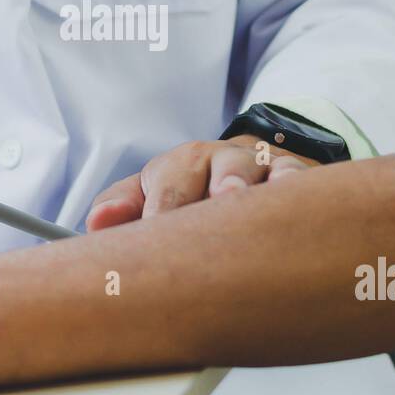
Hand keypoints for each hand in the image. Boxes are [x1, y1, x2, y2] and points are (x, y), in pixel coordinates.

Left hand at [86, 135, 315, 229]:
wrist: (246, 163)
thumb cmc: (190, 188)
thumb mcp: (152, 191)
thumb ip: (123, 206)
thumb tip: (96, 223)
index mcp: (181, 165)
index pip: (169, 189)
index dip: (163, 212)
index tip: (157, 233)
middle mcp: (221, 161)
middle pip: (218, 171)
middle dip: (214, 188)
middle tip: (215, 202)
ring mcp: (260, 168)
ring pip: (259, 172)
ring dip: (252, 185)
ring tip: (242, 199)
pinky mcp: (295, 176)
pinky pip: (297, 179)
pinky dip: (295, 188)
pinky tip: (290, 204)